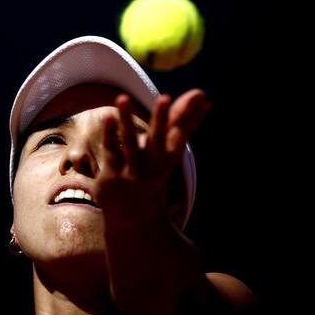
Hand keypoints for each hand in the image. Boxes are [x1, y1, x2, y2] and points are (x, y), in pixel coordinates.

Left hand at [97, 89, 210, 228]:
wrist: (133, 217)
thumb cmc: (152, 175)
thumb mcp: (169, 154)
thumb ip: (182, 125)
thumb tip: (205, 100)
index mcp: (168, 161)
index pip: (180, 136)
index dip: (190, 119)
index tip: (201, 98)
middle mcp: (153, 167)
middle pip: (158, 140)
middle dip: (161, 120)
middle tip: (165, 97)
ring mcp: (132, 173)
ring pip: (130, 143)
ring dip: (127, 120)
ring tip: (123, 97)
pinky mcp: (111, 176)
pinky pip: (111, 151)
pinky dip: (110, 134)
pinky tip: (109, 116)